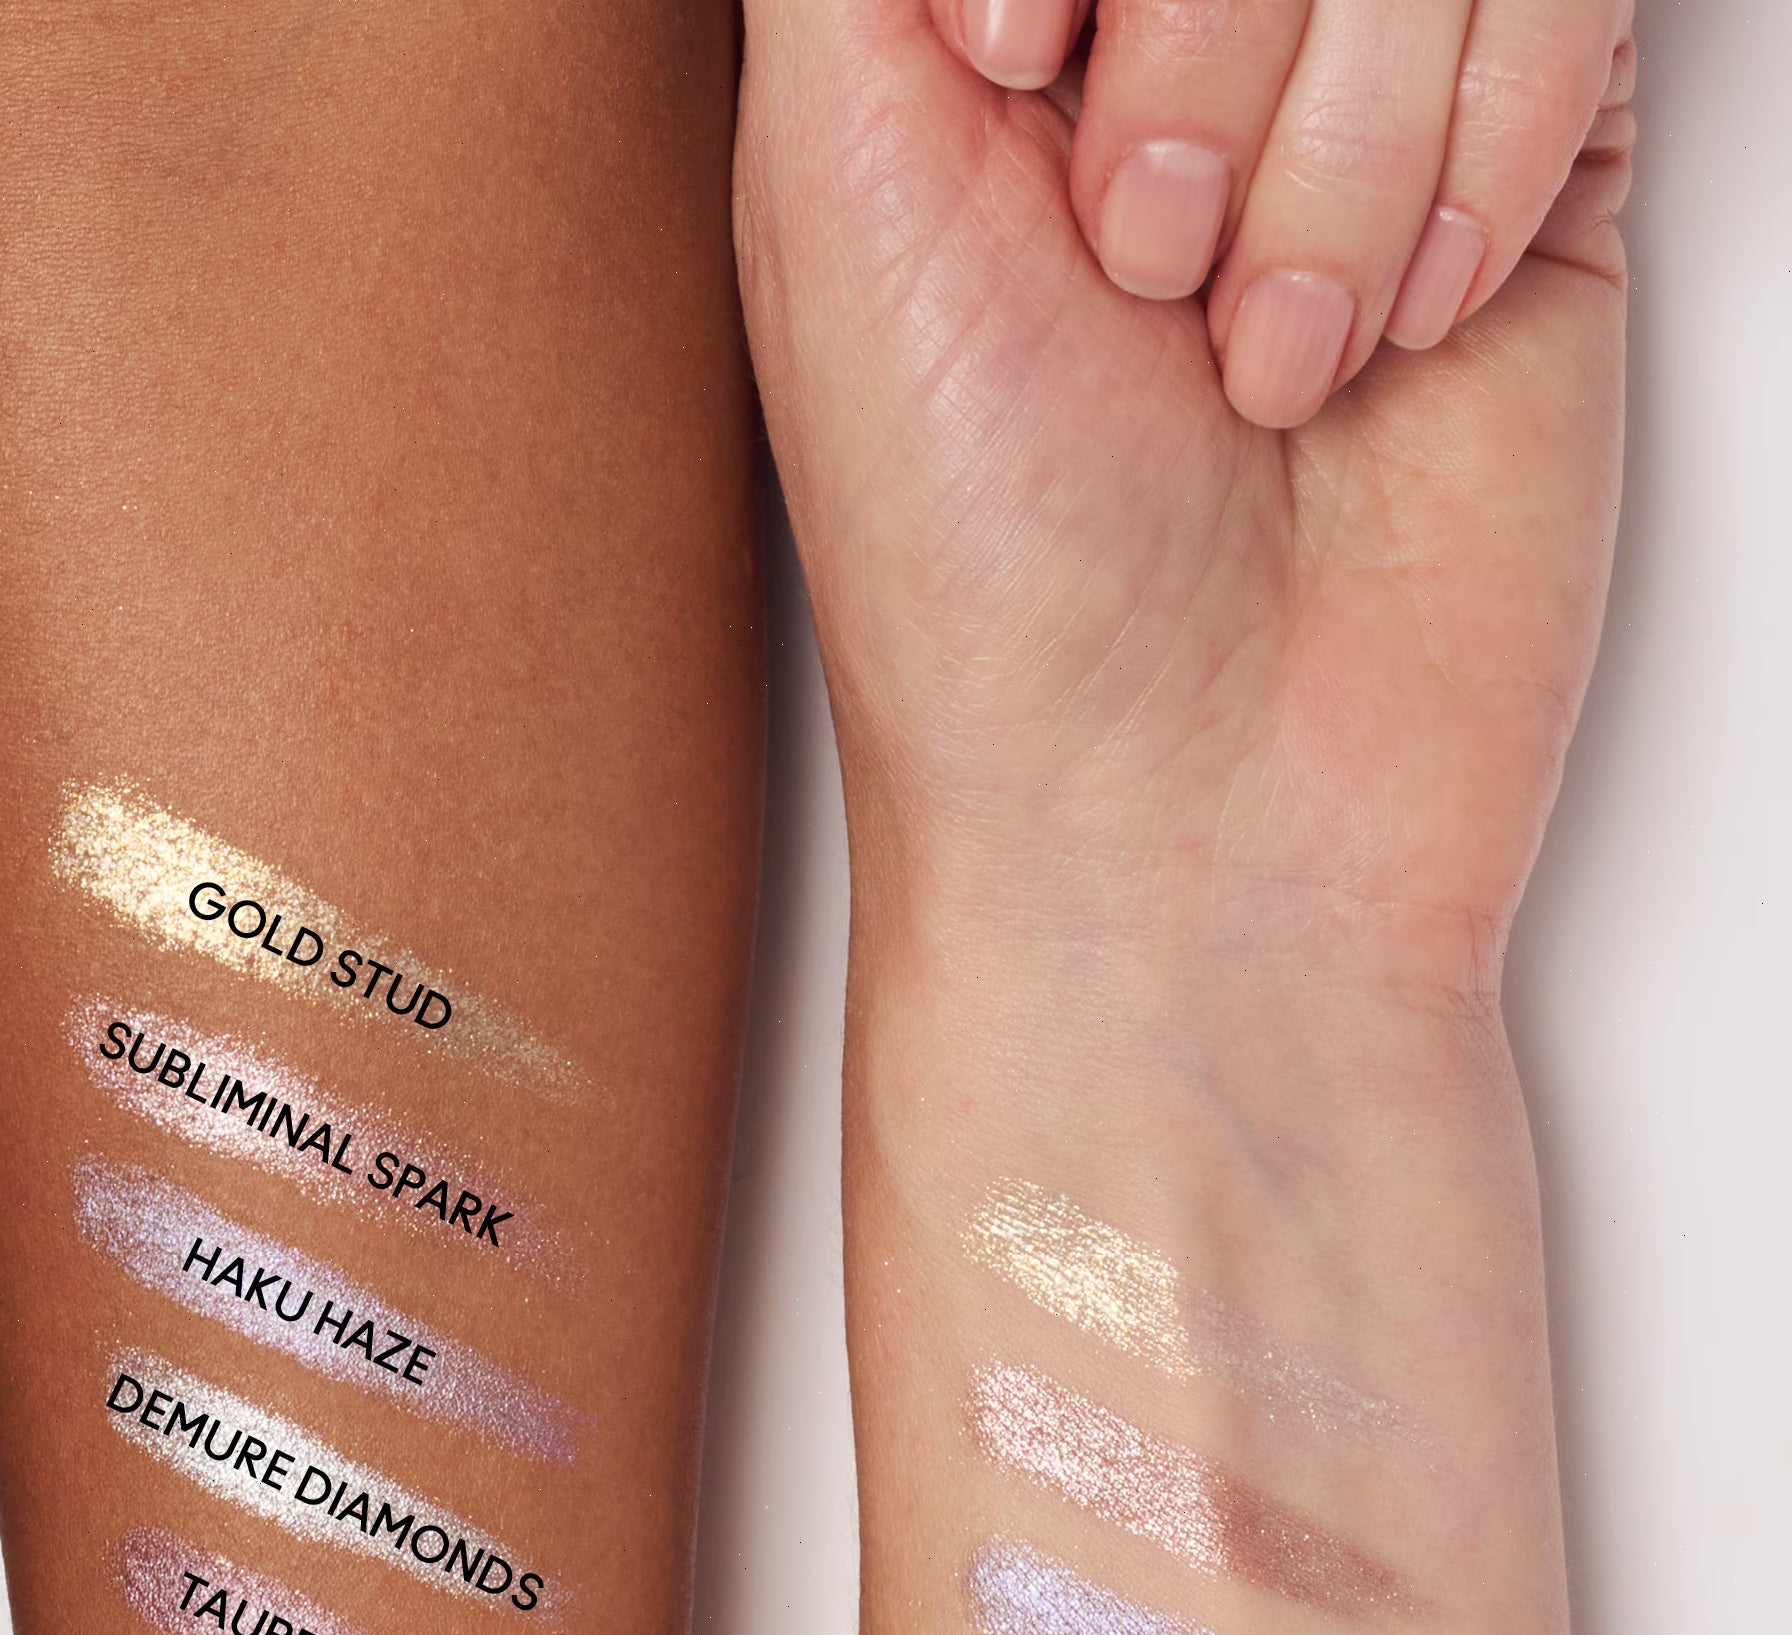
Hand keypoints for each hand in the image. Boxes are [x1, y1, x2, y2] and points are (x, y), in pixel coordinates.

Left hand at [737, 0, 1638, 991]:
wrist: (1188, 823)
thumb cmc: (984, 572)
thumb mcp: (834, 182)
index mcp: (963, 22)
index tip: (1017, 57)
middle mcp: (1166, 35)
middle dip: (1217, 31)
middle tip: (1140, 259)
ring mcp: (1362, 90)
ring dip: (1351, 131)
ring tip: (1256, 357)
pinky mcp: (1531, 166)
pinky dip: (1490, 156)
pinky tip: (1392, 336)